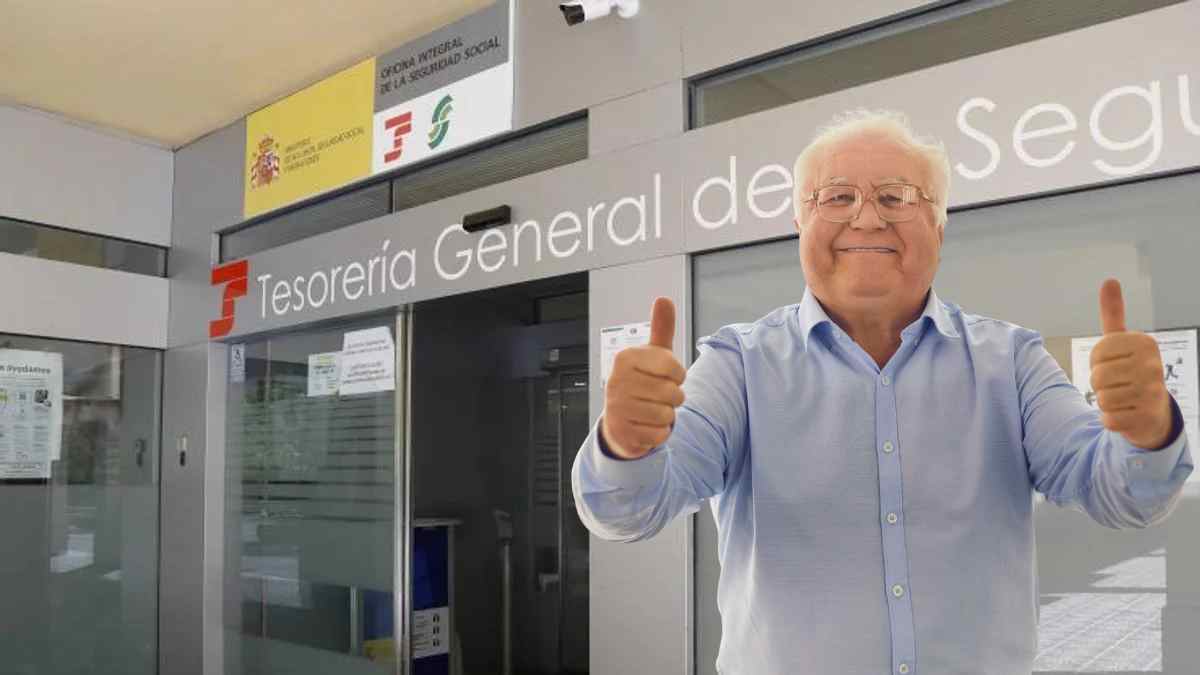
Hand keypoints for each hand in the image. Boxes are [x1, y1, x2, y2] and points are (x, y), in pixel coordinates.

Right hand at [601, 297, 686, 458]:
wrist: (621, 420)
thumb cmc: (642, 382)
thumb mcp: (653, 355)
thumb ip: (661, 328)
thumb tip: (663, 300)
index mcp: (625, 358)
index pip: (673, 367)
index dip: (678, 375)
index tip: (666, 375)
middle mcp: (617, 381)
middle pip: (672, 393)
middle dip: (673, 398)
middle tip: (658, 395)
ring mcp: (617, 408)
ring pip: (667, 415)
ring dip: (666, 416)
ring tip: (652, 409)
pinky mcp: (623, 432)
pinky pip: (659, 434)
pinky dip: (659, 432)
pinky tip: (646, 424)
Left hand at [1089, 279, 1172, 448]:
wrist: (1154, 413)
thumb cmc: (1132, 372)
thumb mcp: (1122, 342)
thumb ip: (1114, 314)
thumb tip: (1109, 280)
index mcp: (1145, 343)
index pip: (1097, 353)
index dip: (1098, 363)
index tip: (1115, 365)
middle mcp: (1153, 365)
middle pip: (1097, 377)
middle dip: (1100, 385)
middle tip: (1119, 385)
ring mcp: (1152, 393)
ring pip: (1101, 398)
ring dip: (1106, 402)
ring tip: (1123, 399)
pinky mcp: (1147, 418)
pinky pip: (1107, 419)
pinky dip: (1111, 420)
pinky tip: (1127, 415)